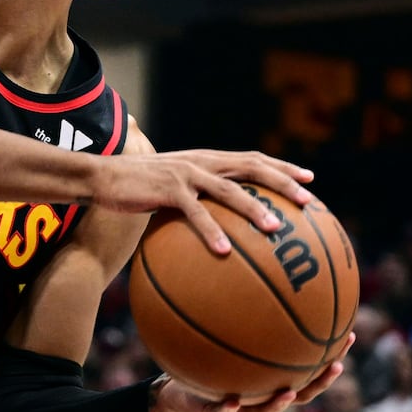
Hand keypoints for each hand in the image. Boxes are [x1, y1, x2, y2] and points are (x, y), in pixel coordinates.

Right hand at [96, 148, 314, 253]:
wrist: (100, 177)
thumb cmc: (136, 189)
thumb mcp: (170, 191)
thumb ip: (195, 201)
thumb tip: (220, 230)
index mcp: (206, 160)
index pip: (252, 159)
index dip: (282, 168)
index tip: (310, 180)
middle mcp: (201, 162)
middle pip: (252, 167)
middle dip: (284, 182)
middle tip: (308, 200)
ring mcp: (186, 174)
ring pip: (230, 190)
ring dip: (255, 210)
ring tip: (275, 229)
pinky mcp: (167, 189)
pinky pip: (195, 213)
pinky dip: (211, 231)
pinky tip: (224, 252)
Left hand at [149, 333, 355, 411]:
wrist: (174, 392)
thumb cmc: (200, 359)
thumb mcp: (216, 331)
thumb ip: (234, 313)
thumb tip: (249, 271)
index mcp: (268, 378)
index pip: (307, 367)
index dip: (329, 355)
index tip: (349, 335)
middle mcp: (260, 395)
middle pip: (300, 393)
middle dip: (320, 380)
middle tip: (335, 364)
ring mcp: (240, 410)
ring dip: (279, 403)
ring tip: (289, 392)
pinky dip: (229, 409)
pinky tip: (232, 400)